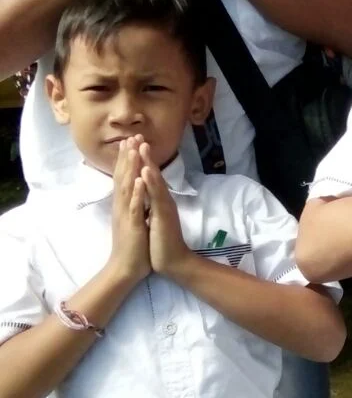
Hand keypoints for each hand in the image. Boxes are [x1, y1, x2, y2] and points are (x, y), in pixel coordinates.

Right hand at [108, 136, 150, 284]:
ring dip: (130, 168)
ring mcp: (126, 215)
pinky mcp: (132, 225)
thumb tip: (137, 192)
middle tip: (130, 136)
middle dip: (127, 156)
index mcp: (124, 205)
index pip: (124, 177)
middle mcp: (122, 206)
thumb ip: (133, 205)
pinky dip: (136, 193)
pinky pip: (134, 207)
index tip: (131, 141)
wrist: (126, 269)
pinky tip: (138, 180)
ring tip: (133, 149)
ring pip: (127, 187)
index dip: (128, 160)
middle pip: (123, 177)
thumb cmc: (133, 246)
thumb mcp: (133, 221)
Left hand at [139, 144, 191, 278]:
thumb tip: (145, 194)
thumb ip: (151, 205)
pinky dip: (151, 182)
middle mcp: (162, 200)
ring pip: (155, 181)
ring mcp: (164, 206)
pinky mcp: (164, 215)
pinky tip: (147, 171)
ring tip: (142, 146)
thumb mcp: (153, 219)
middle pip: (152, 174)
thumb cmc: (161, 243)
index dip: (140, 161)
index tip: (131, 144)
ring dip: (149, 162)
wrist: (174, 262)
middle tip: (136, 135)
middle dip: (143, 154)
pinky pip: (156, 196)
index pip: (147, 177)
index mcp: (156, 201)